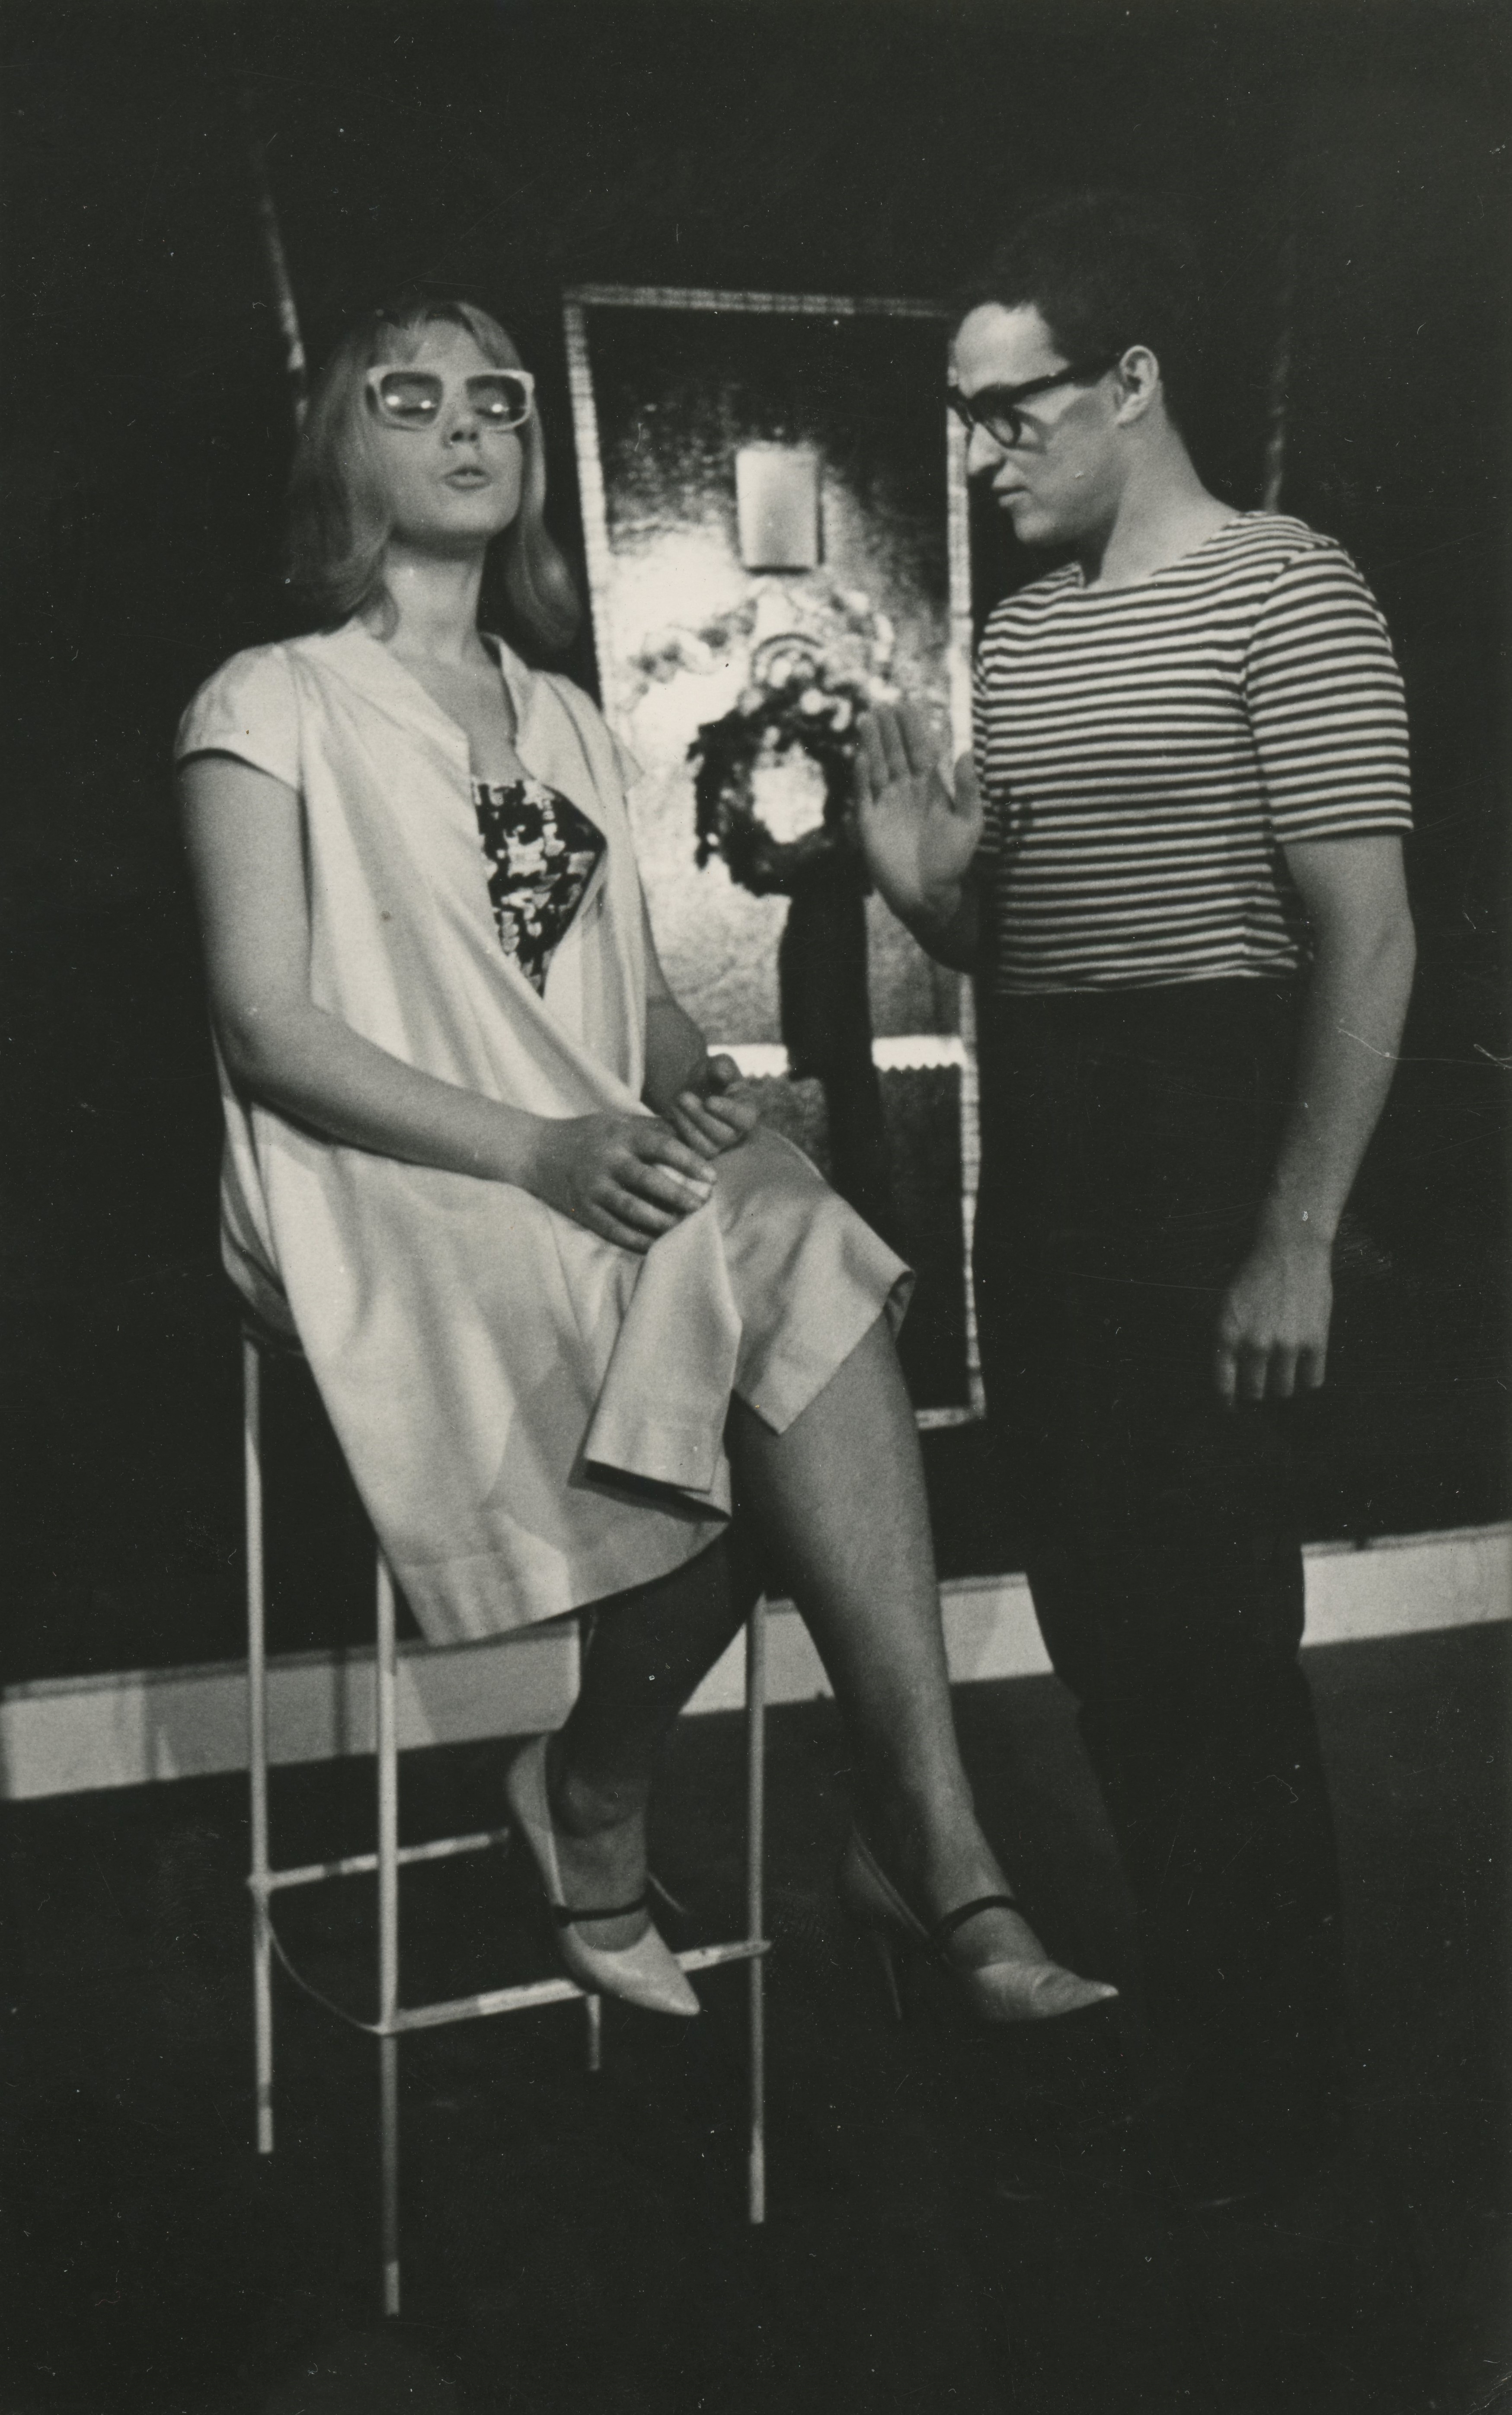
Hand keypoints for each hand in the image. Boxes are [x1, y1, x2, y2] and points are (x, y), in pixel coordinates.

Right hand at [530, 1112, 715, 1253]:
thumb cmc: (587, 1135)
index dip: (690, 1162)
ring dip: (663, 1221)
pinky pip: (614, 1230)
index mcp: (620, 1135)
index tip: (712, 1177)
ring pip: (634, 1210)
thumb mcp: (617, 1123)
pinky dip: (638, 1239)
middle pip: (650, 1181)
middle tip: (702, 1205)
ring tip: (683, 1226)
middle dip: (681, 1196)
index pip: (663, 1146)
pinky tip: (656, 1243)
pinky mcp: (582, 1210)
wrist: (534, 1151)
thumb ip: (652, 1129)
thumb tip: (696, 1136)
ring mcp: (592, 1187)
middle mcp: (607, 1160)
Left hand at [665, 1054, 759, 1159]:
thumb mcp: (717, 1064)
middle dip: (701, 1117)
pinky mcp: (701, 1150)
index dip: (729, 1112)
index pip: (746, 1119)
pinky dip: (680, 1132)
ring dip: (688, 1125)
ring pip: (708, 1147)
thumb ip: (722, 1066)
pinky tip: (672, 1113)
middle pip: (725, 1136)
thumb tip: (723, 1073)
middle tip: (683, 1096)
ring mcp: (718, 1144)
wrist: (691, 1088)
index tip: (709, 1101)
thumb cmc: (710, 1075)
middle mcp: (736, 1131)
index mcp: (748, 1110)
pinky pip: (692, 1152)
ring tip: (676, 1101)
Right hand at [854, 703, 982, 930]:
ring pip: (878, 767)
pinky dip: (862, 777)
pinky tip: (861, 757)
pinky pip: (864, 795)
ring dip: (873, 744)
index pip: (920, 750)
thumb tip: (966, 750)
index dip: (914, 727)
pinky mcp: (870, 825)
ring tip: (868, 717)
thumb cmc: (953, 862)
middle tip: (884, 702)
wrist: (930, 896)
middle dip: (890, 728)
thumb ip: (967, 788)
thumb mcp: (969, 824)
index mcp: (931, 789)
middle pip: (896, 753)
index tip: (907, 703)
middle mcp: (907, 793)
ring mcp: (886, 807)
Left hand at [1214, 1223, 1333, 1407]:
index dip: (1228, 1403)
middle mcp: (1255, 1345)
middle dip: (1257, 1392)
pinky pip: (1312, 1381)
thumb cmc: (1255, 1277)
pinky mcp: (1315, 1342)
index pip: (1224, 1386)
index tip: (1231, 1408)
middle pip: (1256, 1393)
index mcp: (1227, 1336)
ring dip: (1282, 1385)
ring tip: (1283, 1372)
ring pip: (1284, 1391)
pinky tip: (1303, 1367)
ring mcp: (1287, 1345)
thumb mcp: (1227, 1307)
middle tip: (1261, 1384)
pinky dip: (1307, 1379)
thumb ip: (1226, 1341)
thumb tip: (1229, 1377)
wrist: (1290, 1251)